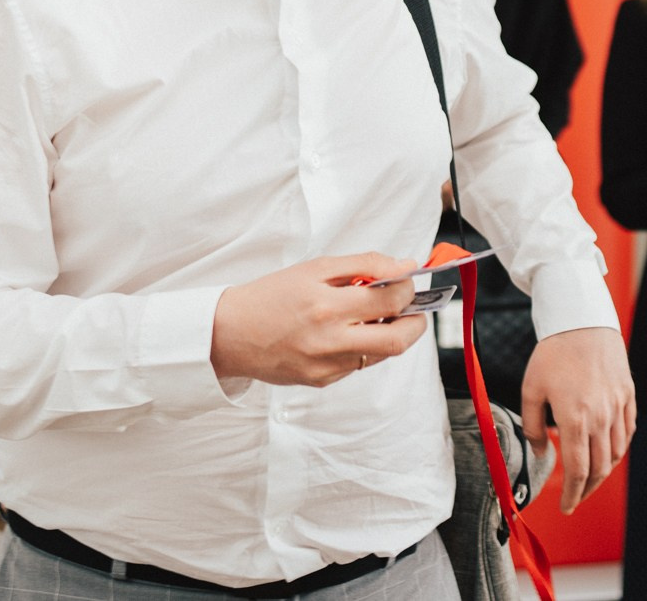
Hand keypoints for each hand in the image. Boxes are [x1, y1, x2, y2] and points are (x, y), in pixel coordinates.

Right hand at [211, 254, 429, 387]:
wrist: (230, 333)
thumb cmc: (271, 295)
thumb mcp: (315, 268)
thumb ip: (363, 265)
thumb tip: (404, 266)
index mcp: (326, 305)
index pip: (390, 299)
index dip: (408, 288)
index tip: (407, 280)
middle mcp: (329, 340)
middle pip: (398, 339)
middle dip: (416, 321)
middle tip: (413, 307)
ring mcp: (327, 366)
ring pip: (382, 354)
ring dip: (391, 333)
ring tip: (378, 316)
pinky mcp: (322, 380)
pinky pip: (359, 365)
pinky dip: (364, 347)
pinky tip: (349, 332)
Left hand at [520, 327, 634, 514]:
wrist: (582, 322)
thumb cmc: (552, 354)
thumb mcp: (531, 389)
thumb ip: (533, 426)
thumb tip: (541, 452)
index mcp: (575, 419)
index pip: (577, 471)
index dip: (572, 494)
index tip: (565, 507)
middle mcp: (601, 418)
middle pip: (599, 469)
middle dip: (585, 490)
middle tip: (575, 499)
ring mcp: (618, 407)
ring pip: (616, 454)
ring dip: (602, 473)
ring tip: (588, 480)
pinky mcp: (628, 396)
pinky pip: (627, 433)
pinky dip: (618, 450)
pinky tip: (607, 454)